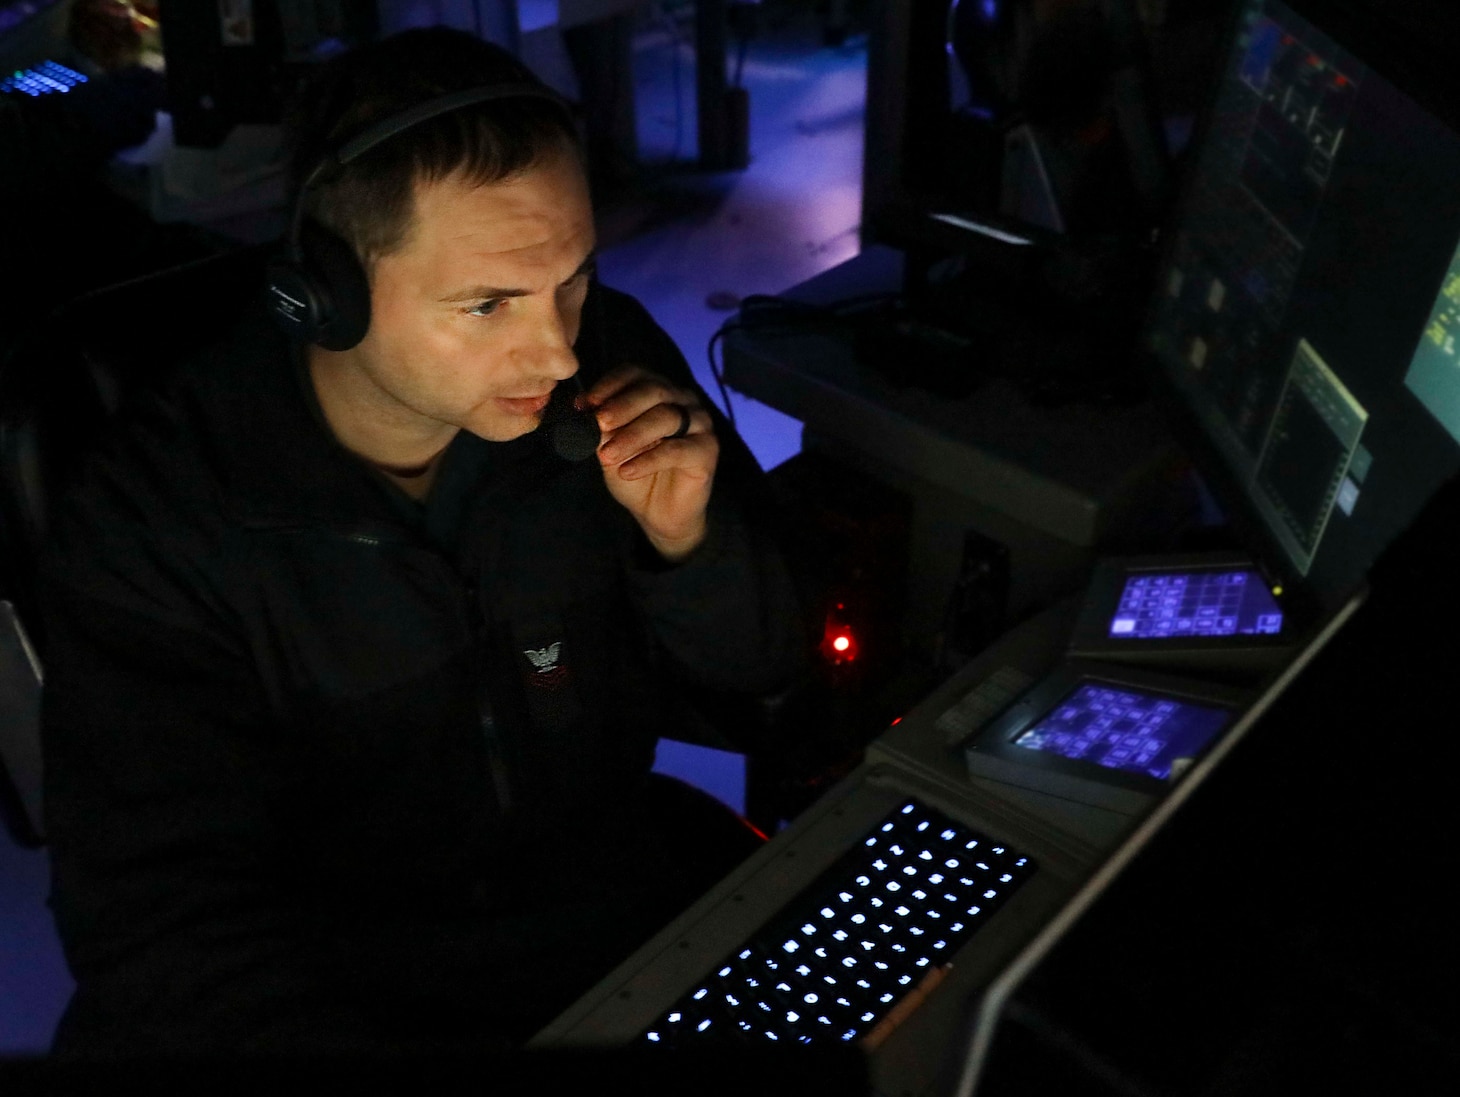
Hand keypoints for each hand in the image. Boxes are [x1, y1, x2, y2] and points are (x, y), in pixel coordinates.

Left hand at [585, 365, 718, 562]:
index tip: (587, 403)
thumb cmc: (635, 473)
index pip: (636, 373)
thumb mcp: (610, 448)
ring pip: (666, 417)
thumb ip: (601, 428)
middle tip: (600, 424)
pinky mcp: (708, 450)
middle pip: (654, 390)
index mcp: (658, 391)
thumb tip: (584, 408)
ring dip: (632, 436)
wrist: (659, 513)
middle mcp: (682, 400)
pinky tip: (627, 472)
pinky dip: (648, 460)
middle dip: (622, 406)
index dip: (610, 384)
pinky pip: (676, 449)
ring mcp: (699, 423)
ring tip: (607, 456)